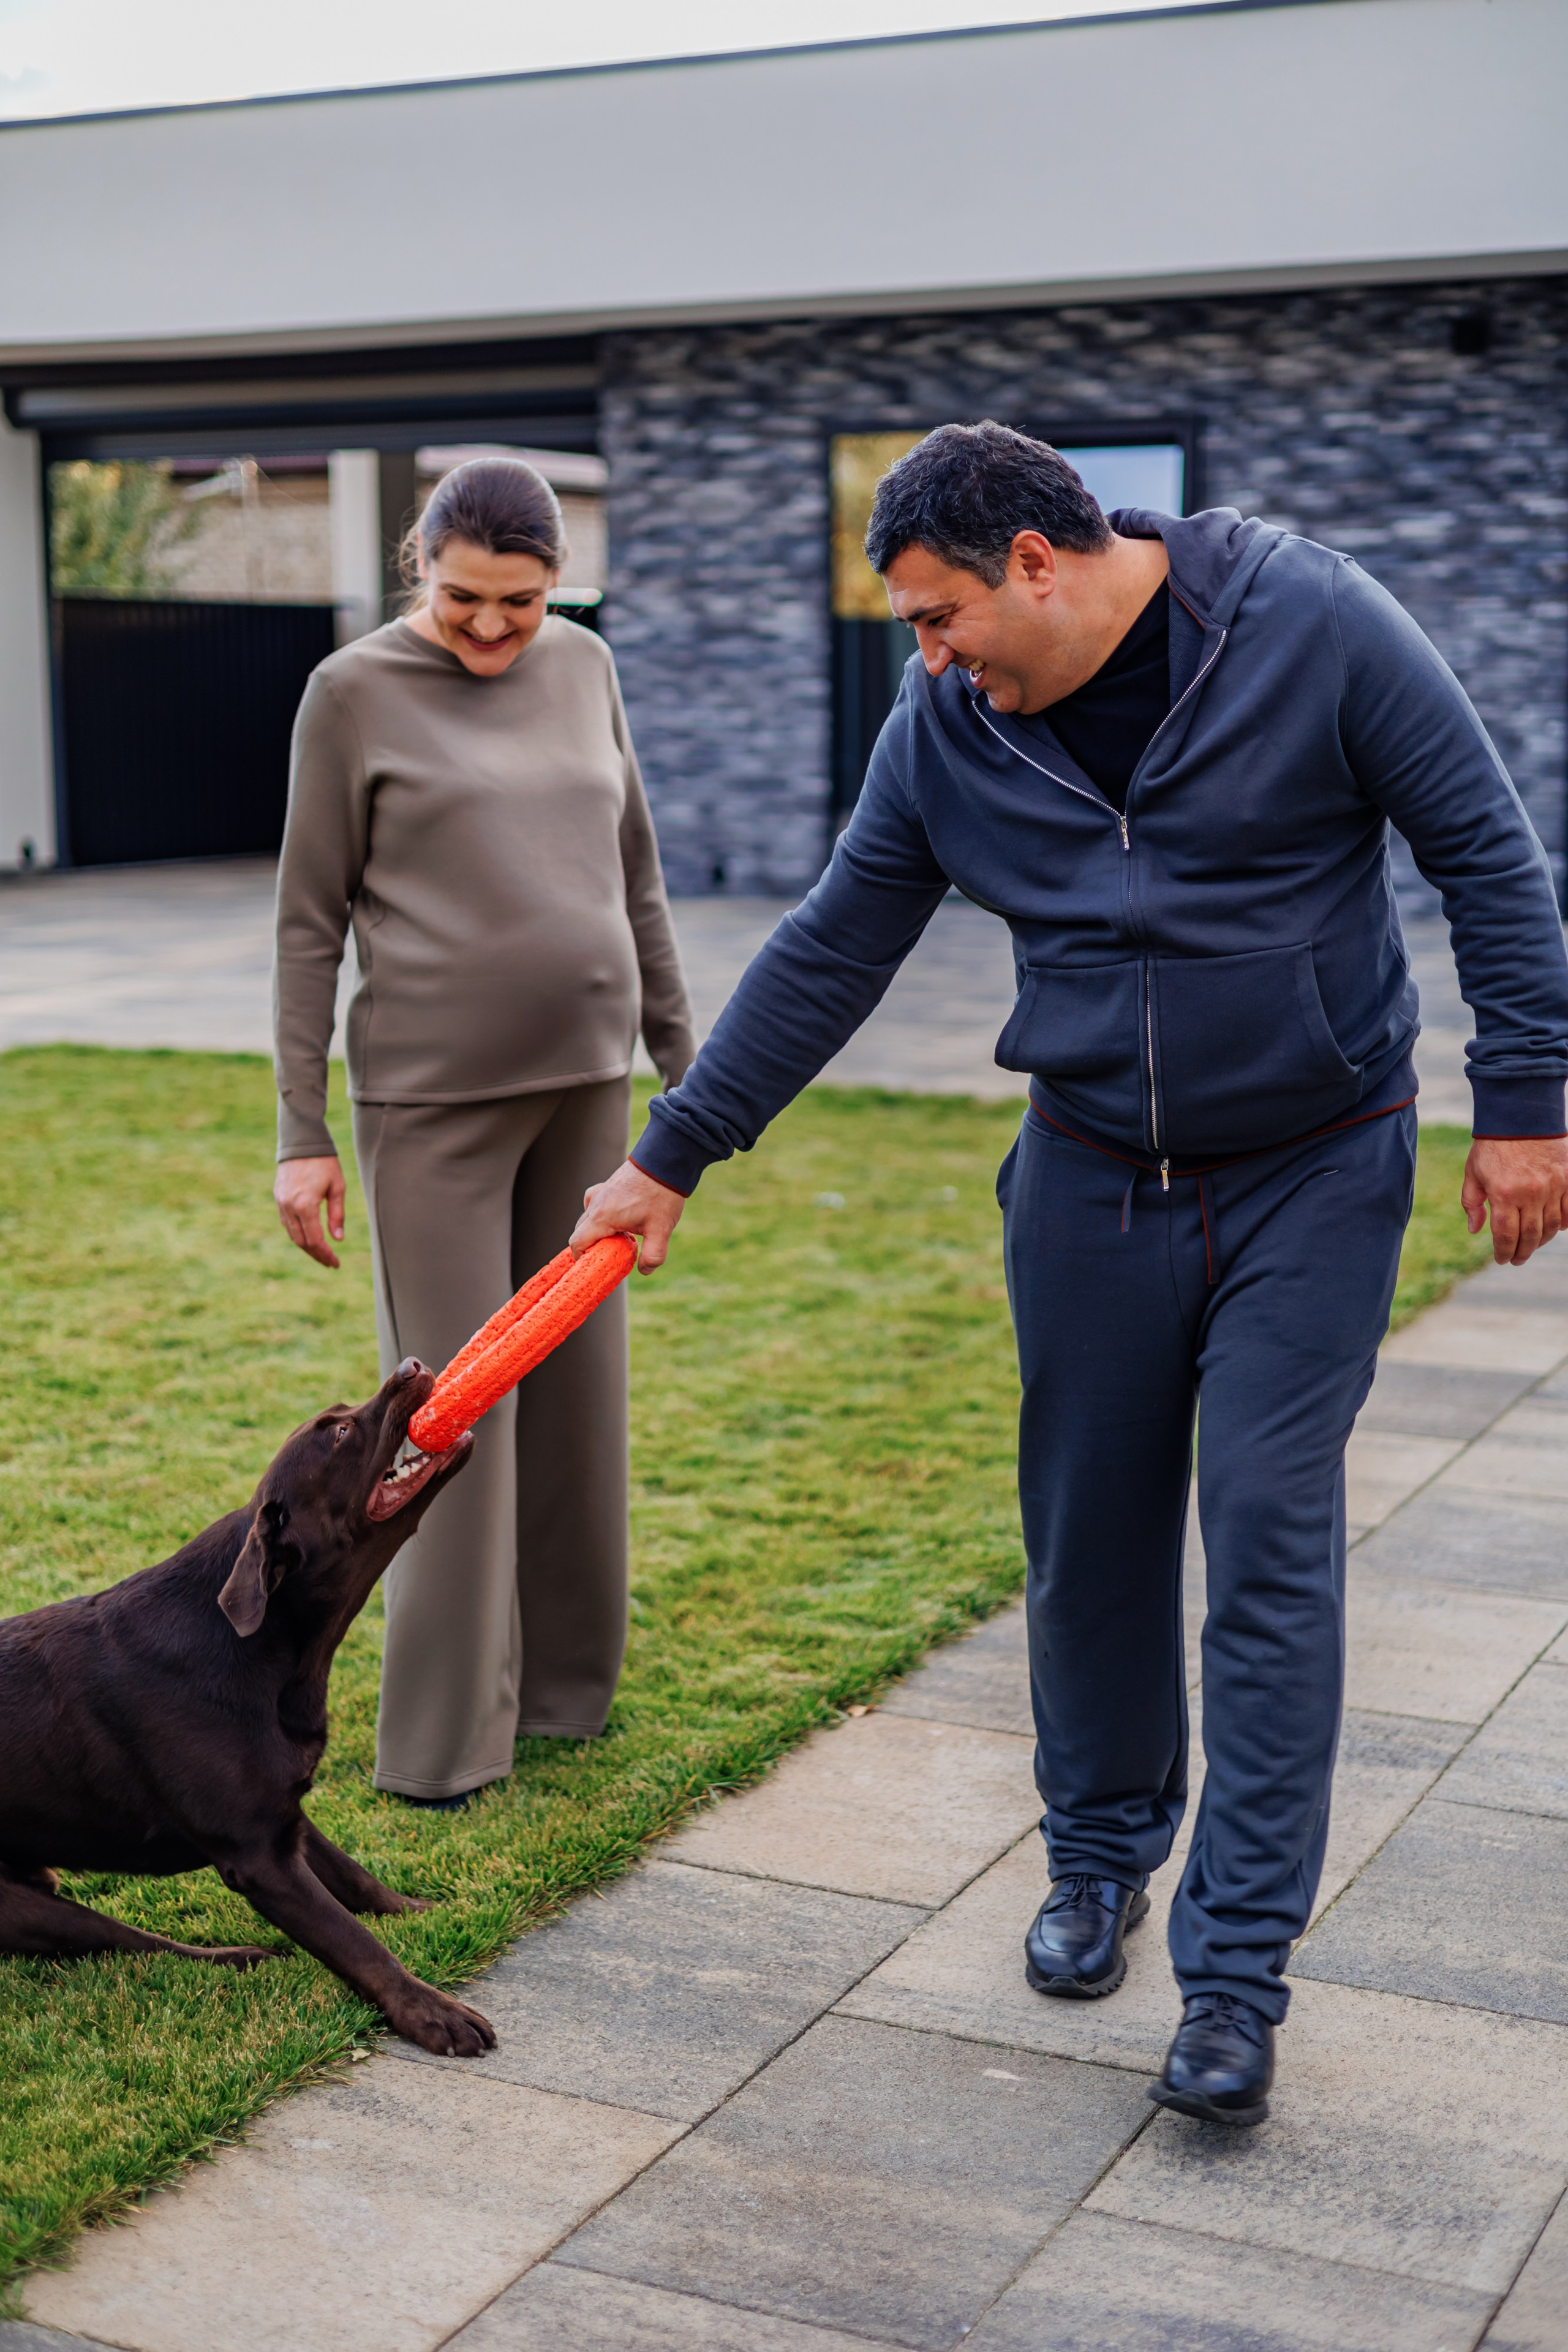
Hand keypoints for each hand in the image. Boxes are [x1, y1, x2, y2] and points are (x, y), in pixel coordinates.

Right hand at [274, 1155, 345, 1269]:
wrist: (300, 1141)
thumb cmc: (324, 1162)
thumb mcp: (337, 1187)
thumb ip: (337, 1214)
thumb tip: (337, 1239)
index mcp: (305, 1205)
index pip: (315, 1240)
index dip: (325, 1255)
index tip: (335, 1264)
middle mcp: (289, 1207)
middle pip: (301, 1242)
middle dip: (316, 1254)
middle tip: (330, 1262)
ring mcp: (281, 1203)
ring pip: (292, 1234)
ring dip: (306, 1246)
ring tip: (321, 1253)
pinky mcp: (278, 1198)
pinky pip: (286, 1223)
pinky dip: (297, 1233)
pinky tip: (309, 1236)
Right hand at [570, 1158, 685, 1272]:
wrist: (665, 1160)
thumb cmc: (661, 1194)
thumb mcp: (661, 1229)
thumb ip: (653, 1255)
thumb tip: (645, 1270)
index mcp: (602, 1217)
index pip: (577, 1243)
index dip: (581, 1258)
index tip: (595, 1267)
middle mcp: (596, 1204)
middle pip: (580, 1232)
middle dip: (591, 1247)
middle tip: (612, 1256)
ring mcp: (600, 1192)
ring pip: (587, 1219)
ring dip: (597, 1232)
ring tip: (620, 1238)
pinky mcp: (607, 1186)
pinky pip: (594, 1205)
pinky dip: (599, 1216)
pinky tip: (617, 1219)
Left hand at [1461, 1137, 1567, 1265]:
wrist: (1521, 1115)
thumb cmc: (1492, 1145)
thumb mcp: (1473, 1173)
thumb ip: (1472, 1203)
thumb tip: (1475, 1231)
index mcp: (1504, 1193)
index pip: (1505, 1235)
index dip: (1504, 1252)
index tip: (1502, 1259)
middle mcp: (1531, 1193)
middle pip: (1530, 1235)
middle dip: (1522, 1252)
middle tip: (1517, 1260)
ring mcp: (1554, 1186)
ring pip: (1552, 1226)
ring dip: (1541, 1240)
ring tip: (1532, 1245)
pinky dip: (1564, 1223)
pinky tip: (1555, 1228)